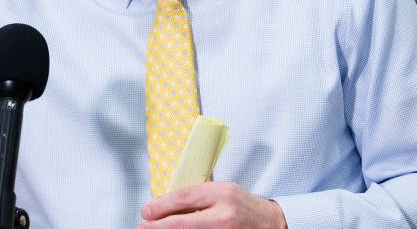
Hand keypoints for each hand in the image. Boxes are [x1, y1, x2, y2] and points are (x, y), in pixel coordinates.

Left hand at [139, 182, 286, 228]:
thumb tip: (165, 204)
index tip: (146, 211)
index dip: (160, 206)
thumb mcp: (223, 191)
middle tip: (144, 227)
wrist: (272, 224)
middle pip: (182, 222)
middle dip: (158, 226)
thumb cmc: (245, 206)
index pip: (183, 198)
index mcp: (222, 193)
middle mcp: (224, 214)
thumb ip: (198, 196)